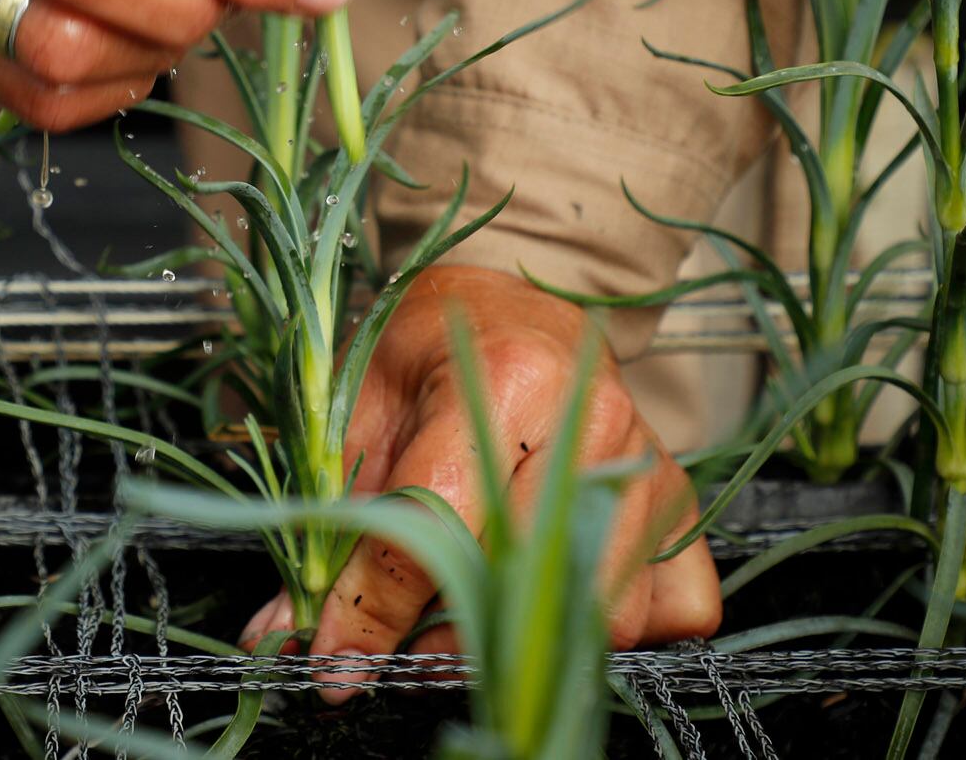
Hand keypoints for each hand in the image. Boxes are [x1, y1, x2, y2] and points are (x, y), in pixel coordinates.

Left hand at [238, 265, 721, 701]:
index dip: (375, 609)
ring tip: (469, 620)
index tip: (336, 662)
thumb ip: (329, 516)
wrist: (509, 302)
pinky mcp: (684, 503)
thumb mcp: (358, 407)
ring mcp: (650, 466)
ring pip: (602, 612)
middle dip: (446, 640)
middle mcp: (594, 419)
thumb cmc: (427, 347)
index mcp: (504, 375)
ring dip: (529, 641)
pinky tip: (561, 602)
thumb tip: (282, 631)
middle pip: (522, 579)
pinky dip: (619, 629)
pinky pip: (677, 609)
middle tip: (400, 652)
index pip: (436, 522)